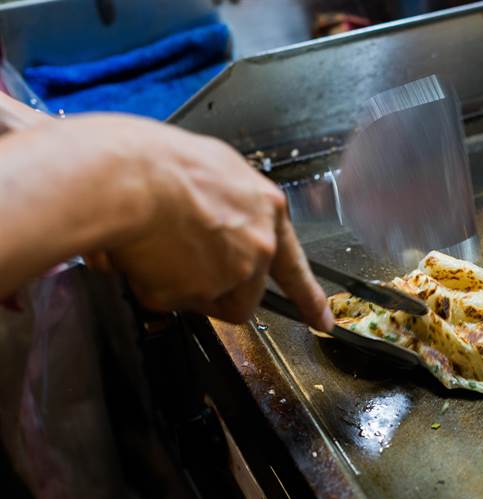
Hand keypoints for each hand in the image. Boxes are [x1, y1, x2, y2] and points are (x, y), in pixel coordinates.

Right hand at [81, 116, 333, 329]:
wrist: (128, 177)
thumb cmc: (158, 163)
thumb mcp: (213, 169)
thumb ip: (228, 204)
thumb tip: (215, 220)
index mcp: (267, 210)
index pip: (294, 264)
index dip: (308, 296)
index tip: (321, 320)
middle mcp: (259, 245)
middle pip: (246, 290)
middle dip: (216, 288)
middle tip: (184, 272)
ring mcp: (234, 272)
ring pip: (208, 299)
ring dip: (183, 287)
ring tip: (157, 252)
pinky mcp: (203, 293)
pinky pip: (173, 301)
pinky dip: (153, 286)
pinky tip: (143, 258)